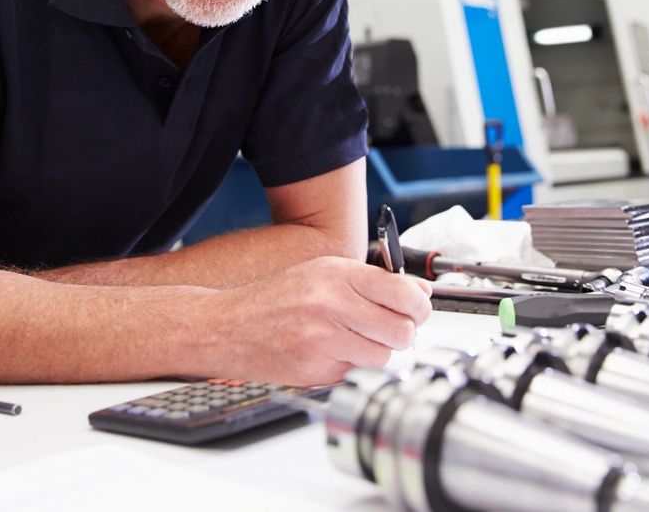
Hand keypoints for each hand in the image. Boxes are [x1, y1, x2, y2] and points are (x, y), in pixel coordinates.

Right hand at [199, 256, 432, 386]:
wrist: (229, 326)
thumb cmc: (278, 299)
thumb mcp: (324, 273)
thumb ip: (374, 281)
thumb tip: (420, 290)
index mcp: (338, 274)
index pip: (403, 293)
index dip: (419, 306)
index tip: (417, 310)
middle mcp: (332, 304)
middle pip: (402, 330)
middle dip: (402, 334)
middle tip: (389, 330)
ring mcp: (323, 339)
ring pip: (384, 357)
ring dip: (378, 355)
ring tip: (356, 342)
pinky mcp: (315, 370)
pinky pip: (357, 374)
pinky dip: (352, 368)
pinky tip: (333, 354)